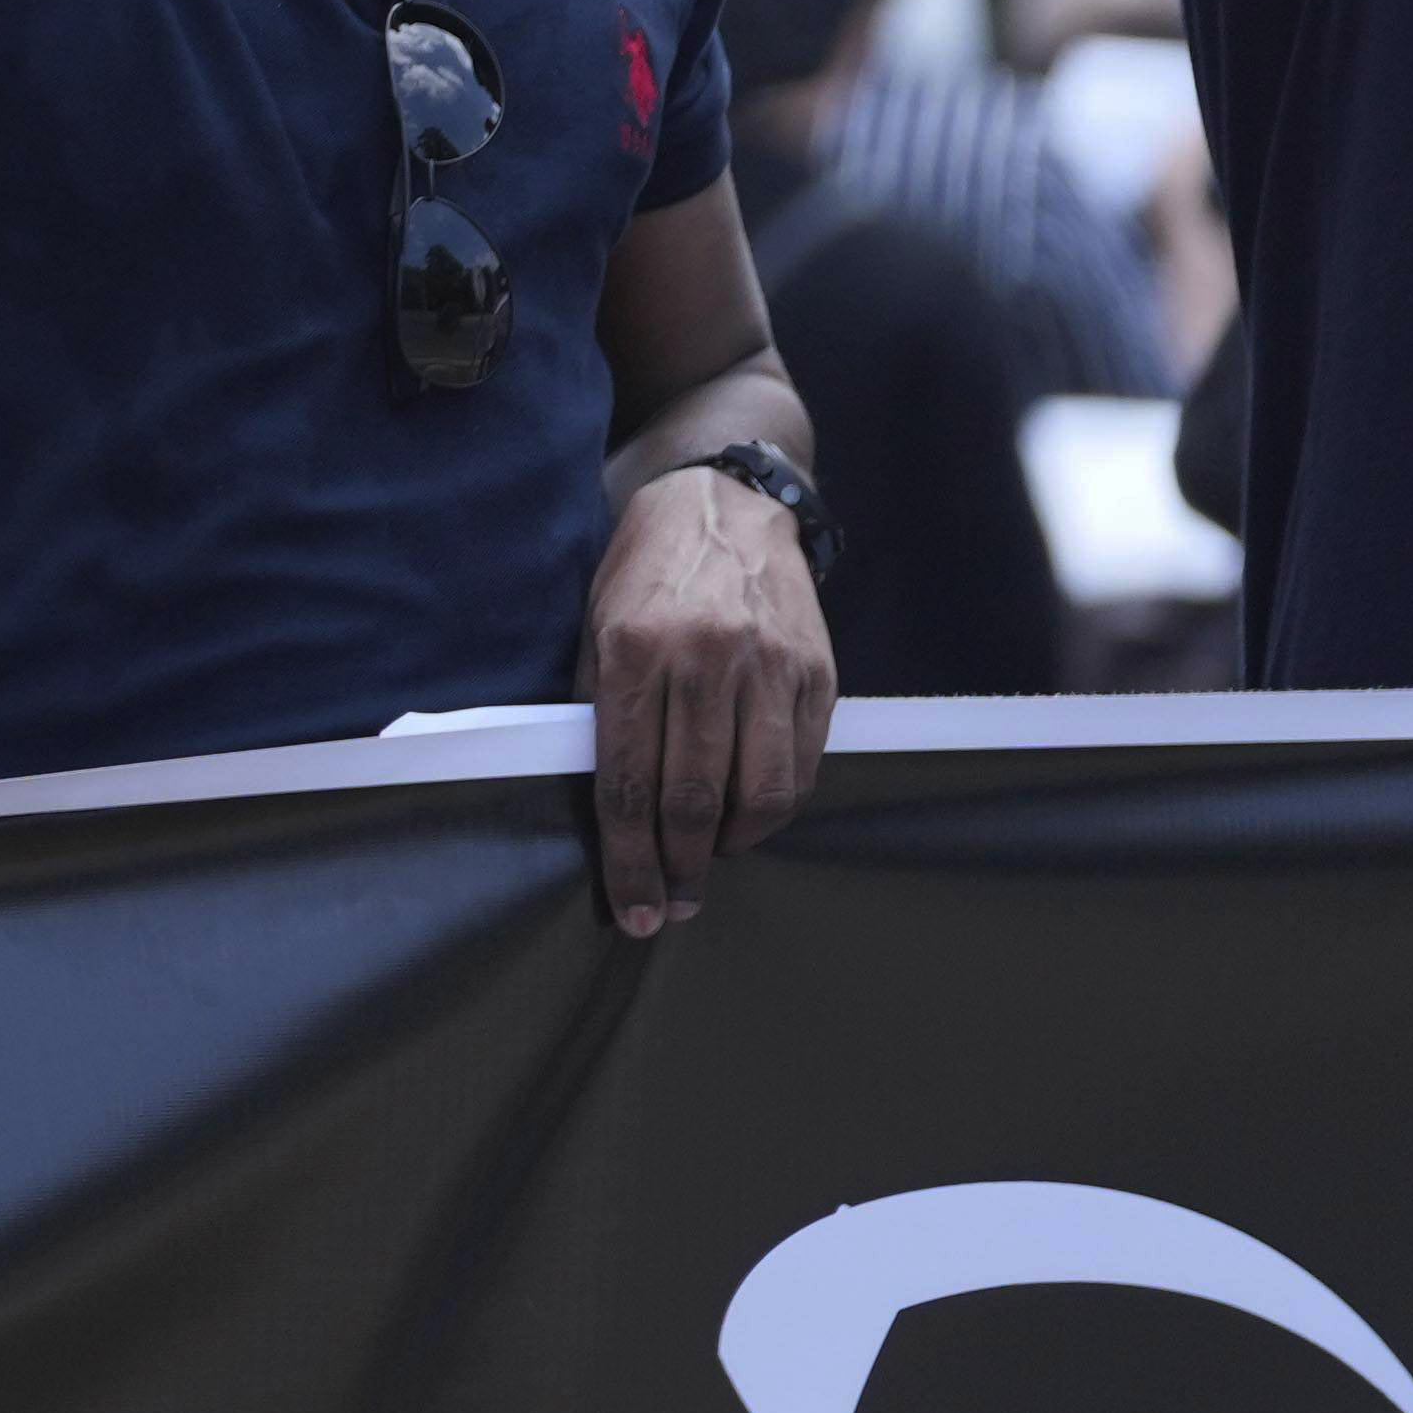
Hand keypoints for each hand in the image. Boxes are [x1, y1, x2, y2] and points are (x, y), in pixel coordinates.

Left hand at [582, 464, 827, 934]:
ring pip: (759, 794)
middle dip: (679, 868)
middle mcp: (706, 658)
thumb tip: (607, 811)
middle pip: (693, 798)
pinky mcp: (818, 671)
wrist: (724, 503)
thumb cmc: (643, 572)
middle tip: (671, 907)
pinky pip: (801, 765)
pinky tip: (749, 816)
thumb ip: (598, 710)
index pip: (630, 783)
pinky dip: (776, 806)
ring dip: (732, 844)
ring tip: (708, 859)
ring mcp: (769, 665)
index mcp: (634, 649)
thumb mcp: (595, 626)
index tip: (633, 909)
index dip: (630, 859)